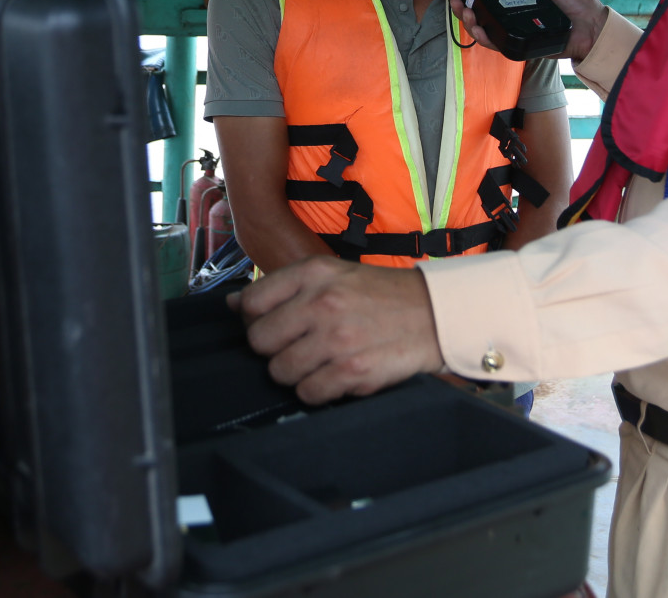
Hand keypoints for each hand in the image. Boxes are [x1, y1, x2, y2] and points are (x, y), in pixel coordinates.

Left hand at [231, 257, 443, 403]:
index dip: (257, 320)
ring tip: (320, 361)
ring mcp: (337, 339)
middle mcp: (322, 303)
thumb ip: (283, 288)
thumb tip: (232, 305)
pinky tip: (335, 375)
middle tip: (298, 346)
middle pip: (260, 341)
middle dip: (274, 349)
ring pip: (280, 372)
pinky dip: (317, 390)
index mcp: (315, 273)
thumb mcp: (333, 275)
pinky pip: (308, 393)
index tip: (274, 326)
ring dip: (295, 372)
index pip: (253, 303)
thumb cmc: (380, 295)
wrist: (434, 314)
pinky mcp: (352, 371)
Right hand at [450, 0, 607, 61]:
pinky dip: (484, 38)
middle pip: (479, 12)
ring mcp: (514, 30)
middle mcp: (512, 13)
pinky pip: (496, 44)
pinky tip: (478, 28)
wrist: (591, 26)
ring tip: (465, 12)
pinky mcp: (519, 45)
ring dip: (468, 21)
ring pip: (483, 29)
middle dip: (462, 6)